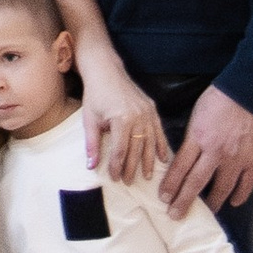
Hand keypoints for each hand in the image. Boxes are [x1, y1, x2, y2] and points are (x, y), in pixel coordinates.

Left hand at [75, 56, 163, 185]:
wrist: (106, 70)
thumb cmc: (95, 95)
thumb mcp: (89, 119)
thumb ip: (91, 144)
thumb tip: (91, 167)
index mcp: (121, 119)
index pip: (120, 150)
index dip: (118, 166)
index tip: (115, 178)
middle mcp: (138, 116)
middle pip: (136, 149)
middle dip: (132, 167)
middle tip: (129, 182)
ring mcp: (147, 112)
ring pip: (150, 142)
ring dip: (149, 161)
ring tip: (147, 176)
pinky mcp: (152, 108)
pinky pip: (159, 131)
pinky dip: (161, 145)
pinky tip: (163, 158)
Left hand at [160, 86, 252, 217]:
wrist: (252, 91)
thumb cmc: (221, 98)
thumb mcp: (197, 114)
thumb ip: (192, 137)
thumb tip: (186, 156)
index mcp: (198, 138)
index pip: (180, 168)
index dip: (171, 185)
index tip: (163, 197)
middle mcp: (216, 152)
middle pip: (196, 183)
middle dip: (183, 201)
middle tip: (175, 215)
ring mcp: (237, 159)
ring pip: (222, 188)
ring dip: (212, 202)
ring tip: (206, 211)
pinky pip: (246, 184)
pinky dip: (239, 195)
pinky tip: (233, 202)